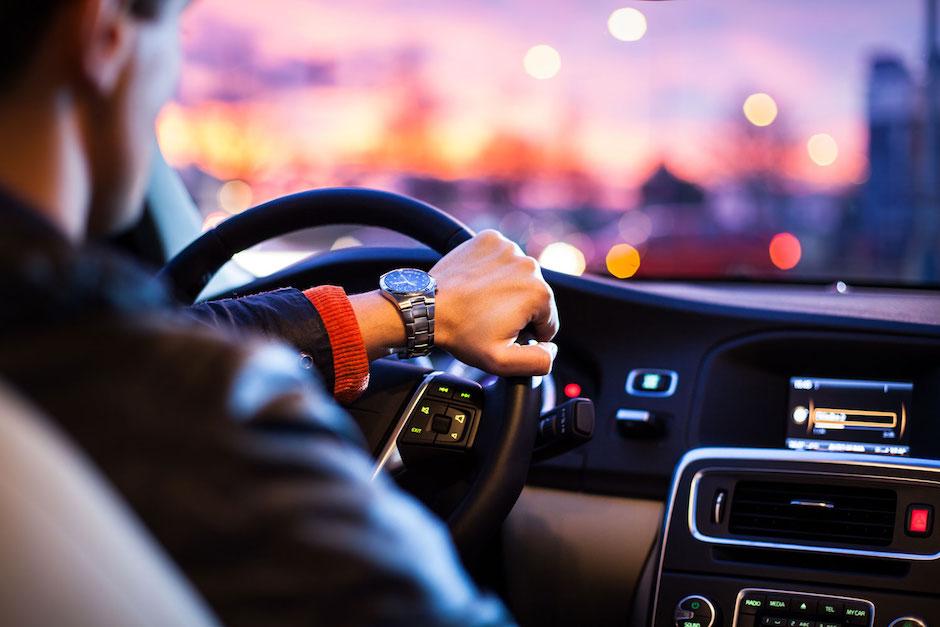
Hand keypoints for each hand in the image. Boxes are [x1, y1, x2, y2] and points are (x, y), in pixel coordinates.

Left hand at [431, 230, 558, 375]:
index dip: (527, 333)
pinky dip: (493, 269)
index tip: (502, 332)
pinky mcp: (490, 239)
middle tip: (489, 318)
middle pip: (534, 296)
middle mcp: (529, 265)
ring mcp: (508, 248)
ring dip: (506, 289)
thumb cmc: (461, 333)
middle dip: (517, 310)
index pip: (548, 321)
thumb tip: (552, 349)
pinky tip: (478, 283)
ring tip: (481, 301)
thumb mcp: (502, 362)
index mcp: (539, 293)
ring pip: (518, 276)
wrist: (427, 307)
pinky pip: (502, 258)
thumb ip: (538, 361)